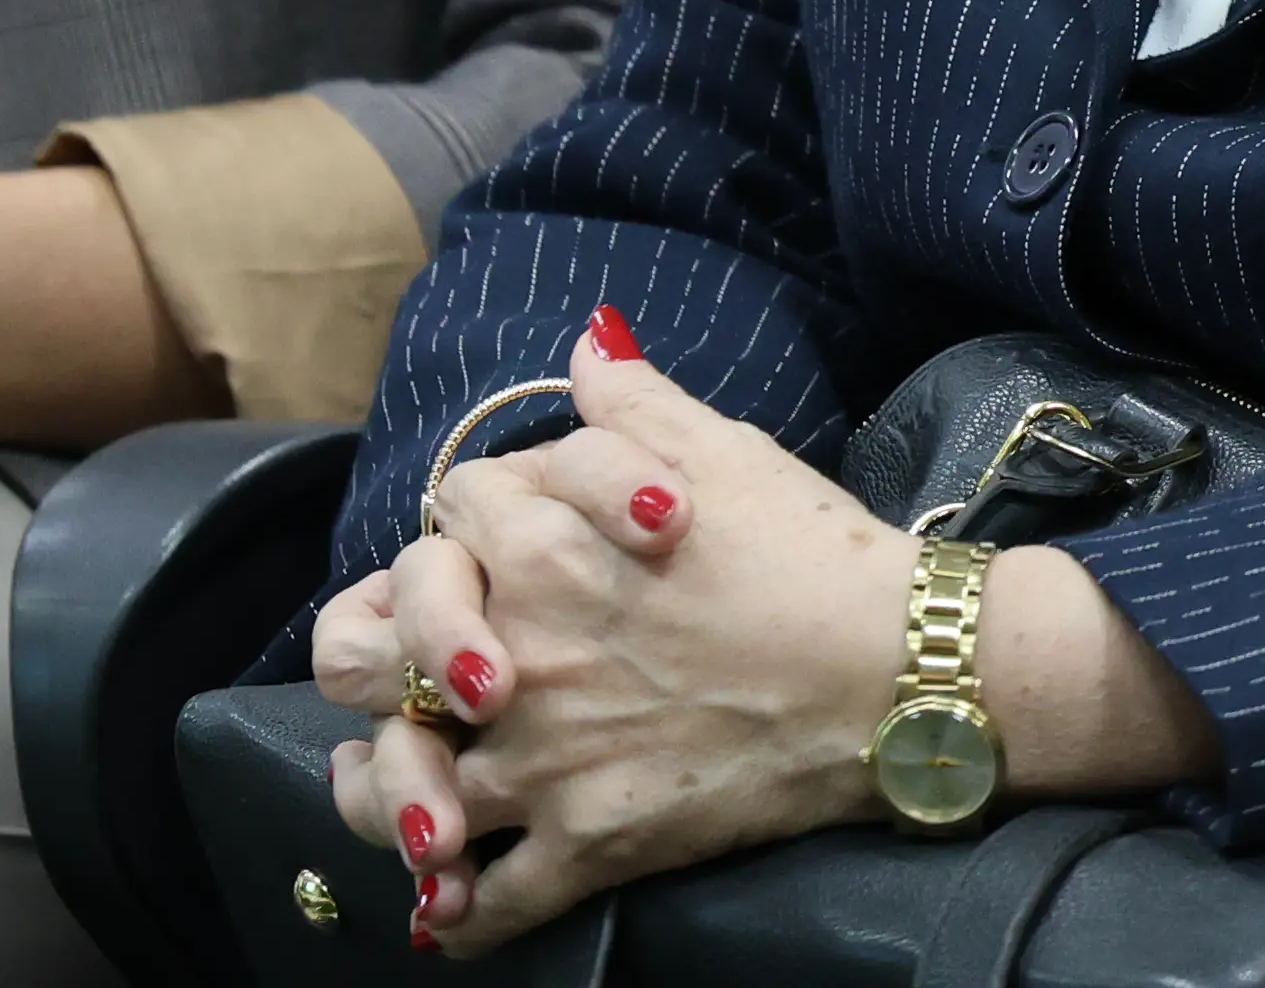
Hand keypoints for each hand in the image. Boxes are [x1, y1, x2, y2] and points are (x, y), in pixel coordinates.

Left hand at [319, 324, 1219, 949]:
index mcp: (539, 543)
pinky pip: (491, 901)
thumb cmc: (815, 554)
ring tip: (402, 804)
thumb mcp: (722, 450)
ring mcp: (549, 757)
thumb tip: (585, 348)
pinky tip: (448, 913)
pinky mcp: (594, 843)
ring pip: (406, 795)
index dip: (460, 533)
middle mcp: (521, 651)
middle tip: (391, 679)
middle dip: (365, 661)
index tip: (483, 554)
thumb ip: (632, 404)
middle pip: (361, 661)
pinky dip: (458, 916)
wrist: (903, 672)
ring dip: (389, 801)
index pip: (441, 521)